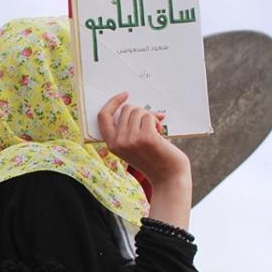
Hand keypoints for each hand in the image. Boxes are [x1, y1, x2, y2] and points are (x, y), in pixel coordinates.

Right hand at [98, 93, 191, 228]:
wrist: (168, 177)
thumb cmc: (153, 159)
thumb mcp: (133, 145)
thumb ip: (128, 128)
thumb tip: (136, 107)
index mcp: (111, 144)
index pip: (103, 116)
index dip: (112, 102)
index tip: (124, 95)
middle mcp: (118, 142)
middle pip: (126, 110)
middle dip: (140, 112)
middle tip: (150, 123)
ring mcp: (131, 140)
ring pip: (138, 111)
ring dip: (150, 117)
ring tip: (156, 130)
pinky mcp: (146, 138)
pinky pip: (150, 117)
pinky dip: (157, 121)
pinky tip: (161, 133)